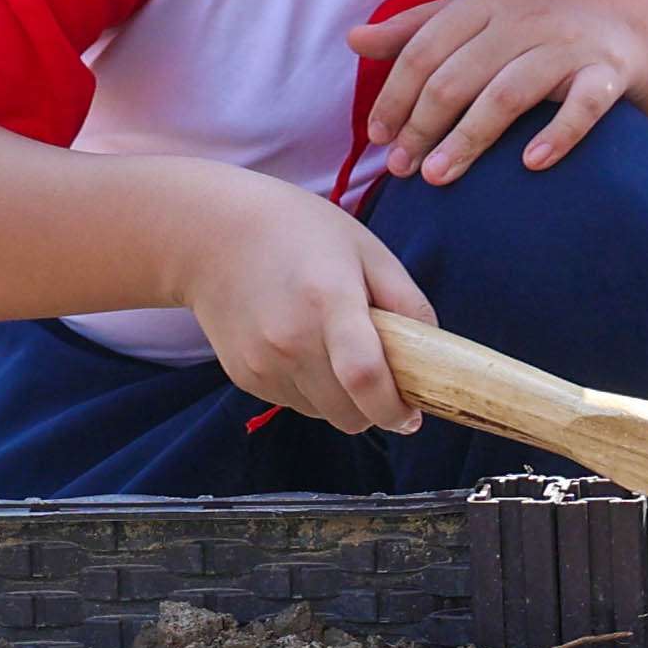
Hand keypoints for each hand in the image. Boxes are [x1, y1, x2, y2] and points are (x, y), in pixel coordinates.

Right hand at [174, 168, 438, 436]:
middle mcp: (290, 340)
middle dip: (377, 410)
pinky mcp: (243, 376)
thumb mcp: (367, 250)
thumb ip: (407, 301)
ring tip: (339, 350)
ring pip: (323, 414)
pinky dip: (312, 390)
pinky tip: (305, 346)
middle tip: (387, 381)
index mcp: (329, 301)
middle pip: (348, 412)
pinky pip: (295, 403)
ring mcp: (262, 362)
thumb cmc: (301, 233)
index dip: (395, 408)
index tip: (413, 414)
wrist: (212, 235)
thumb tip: (436, 355)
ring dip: (344, 400)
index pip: (365, 376)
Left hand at [344, 0, 647, 185]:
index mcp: (485, 4)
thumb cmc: (538, 16)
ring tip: (438, 178)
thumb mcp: (479, 11)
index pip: (425, 50)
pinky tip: (531, 164)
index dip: (395, 96)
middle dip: (422, 126)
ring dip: (469, 138)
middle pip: (458, 77)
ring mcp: (567, 47)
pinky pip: (583, 106)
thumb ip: (417, 28)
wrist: (630, 14)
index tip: (378, 138)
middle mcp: (523, 20)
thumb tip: (353, 40)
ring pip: (508, 94)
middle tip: (400, 170)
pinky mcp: (607, 73)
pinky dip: (558, 134)